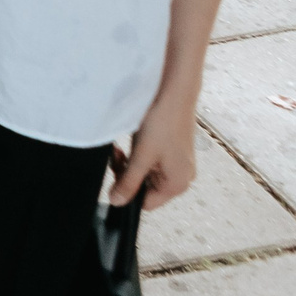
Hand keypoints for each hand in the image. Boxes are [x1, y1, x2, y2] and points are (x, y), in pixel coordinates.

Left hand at [108, 83, 197, 209]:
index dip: (128, 193)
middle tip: (118, 156)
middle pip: (146, 188)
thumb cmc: (162, 124)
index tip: (114, 175)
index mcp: (177, 185)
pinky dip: (139, 154)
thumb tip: (116, 202)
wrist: (174, 93)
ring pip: (146, 173)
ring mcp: (178, 164)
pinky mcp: (173, 151)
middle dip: (128, 174)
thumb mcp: (141, 156)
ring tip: (122, 147)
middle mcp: (181, 177)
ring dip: (131, 163)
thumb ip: (128, 181)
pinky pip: (151, 161)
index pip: (146, 202)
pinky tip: (134, 141)